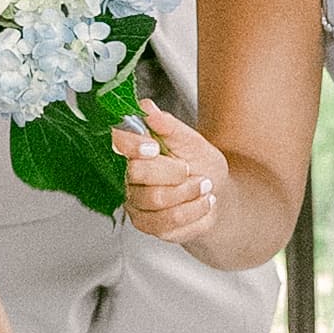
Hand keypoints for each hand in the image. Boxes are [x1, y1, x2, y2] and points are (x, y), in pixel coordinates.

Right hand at [114, 105, 228, 246]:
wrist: (217, 193)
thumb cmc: (200, 164)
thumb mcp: (192, 140)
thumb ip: (169, 125)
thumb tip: (147, 107)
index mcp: (132, 150)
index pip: (115, 143)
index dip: (132, 146)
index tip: (154, 148)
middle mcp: (126, 176)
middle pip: (136, 174)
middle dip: (173, 172)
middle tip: (190, 170)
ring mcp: (134, 203)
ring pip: (156, 199)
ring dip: (188, 192)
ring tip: (203, 186)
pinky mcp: (147, 225)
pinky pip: (168, 221)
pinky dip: (194, 210)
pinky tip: (202, 202)